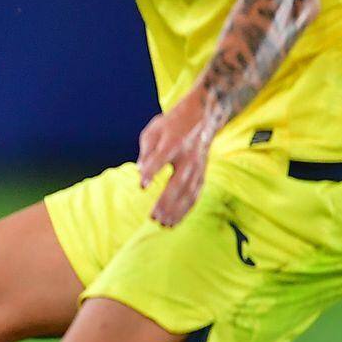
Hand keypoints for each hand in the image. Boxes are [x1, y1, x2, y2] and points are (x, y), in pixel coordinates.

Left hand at [137, 89, 218, 226]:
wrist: (202, 118)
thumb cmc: (171, 126)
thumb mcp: (154, 131)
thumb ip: (146, 150)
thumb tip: (139, 171)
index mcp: (174, 143)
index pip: (161, 158)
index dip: (152, 171)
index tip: (141, 185)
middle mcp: (188, 157)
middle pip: (178, 182)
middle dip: (167, 201)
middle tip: (153, 216)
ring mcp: (198, 167)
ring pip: (189, 192)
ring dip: (177, 210)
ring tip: (164, 223)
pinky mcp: (202, 174)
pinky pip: (196, 195)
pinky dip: (186, 209)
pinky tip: (176, 220)